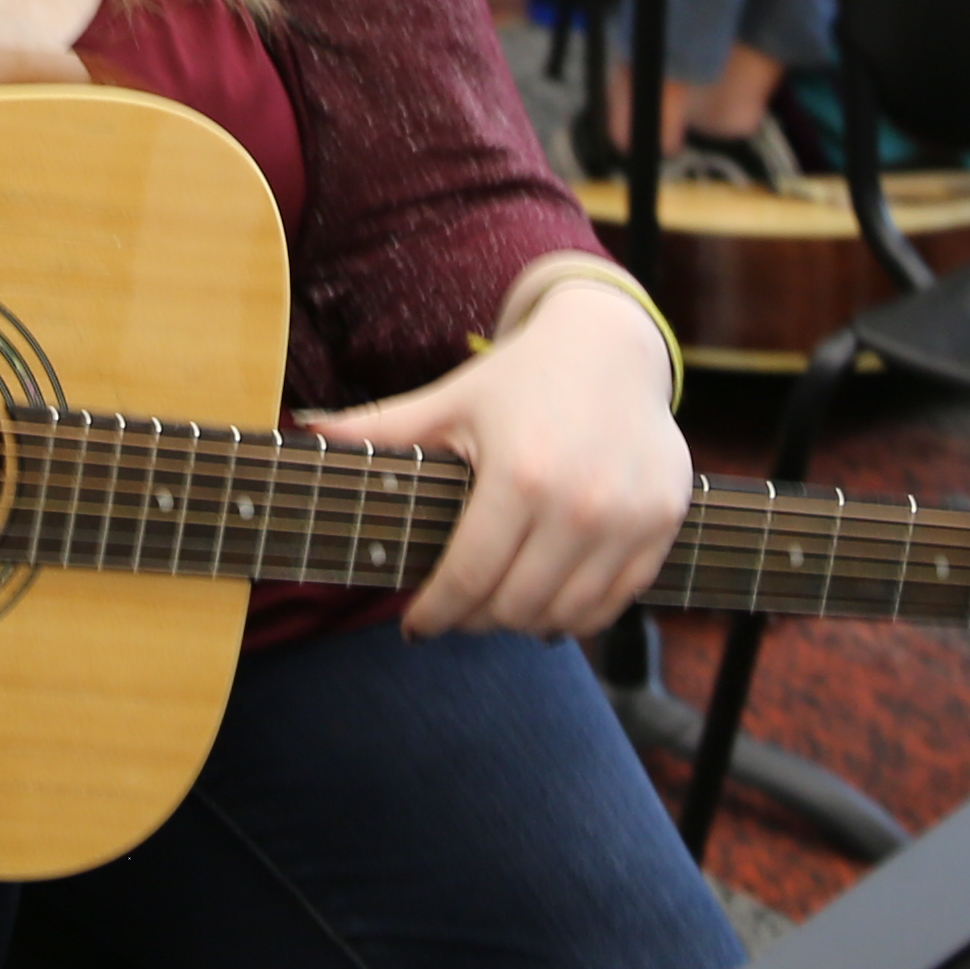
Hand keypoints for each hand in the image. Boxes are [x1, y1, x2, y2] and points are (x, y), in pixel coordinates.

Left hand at [305, 288, 687, 638]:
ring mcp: (630, 518)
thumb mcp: (450, 400)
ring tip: (501, 605)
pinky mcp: (664, 523)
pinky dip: (581, 612)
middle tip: (457, 611)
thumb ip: (381, 428)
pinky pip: (618, 601)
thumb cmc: (521, 377)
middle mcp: (581, 504)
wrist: (613, 343)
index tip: (416, 625)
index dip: (434, 614)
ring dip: (526, 622)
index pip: (468, 580)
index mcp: (520, 476)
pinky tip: (552, 597)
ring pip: (568, 616)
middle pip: (515, 607)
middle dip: (475, 619)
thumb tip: (305, 431)